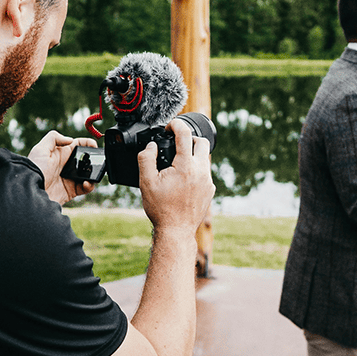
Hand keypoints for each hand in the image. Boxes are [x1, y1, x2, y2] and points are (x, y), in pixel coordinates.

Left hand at [27, 130, 96, 204]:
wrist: (30, 192)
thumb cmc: (34, 169)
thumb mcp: (40, 149)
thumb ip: (54, 138)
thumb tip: (70, 140)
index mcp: (61, 154)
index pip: (78, 145)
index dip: (87, 143)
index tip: (95, 146)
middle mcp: (66, 166)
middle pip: (85, 160)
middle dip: (93, 160)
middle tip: (97, 162)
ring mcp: (69, 178)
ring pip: (87, 174)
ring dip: (93, 174)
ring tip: (93, 175)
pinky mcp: (71, 191)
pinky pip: (85, 188)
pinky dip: (89, 186)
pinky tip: (86, 184)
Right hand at [138, 119, 214, 235]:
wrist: (176, 230)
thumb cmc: (161, 208)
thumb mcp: (146, 182)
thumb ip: (146, 158)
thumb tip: (151, 146)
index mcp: (185, 166)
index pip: (184, 134)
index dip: (176, 124)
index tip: (169, 126)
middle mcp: (201, 171)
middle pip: (201, 142)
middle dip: (188, 138)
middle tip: (175, 143)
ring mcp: (208, 180)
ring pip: (205, 157)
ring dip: (193, 154)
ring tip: (177, 162)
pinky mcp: (210, 189)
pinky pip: (206, 171)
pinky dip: (196, 168)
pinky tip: (184, 178)